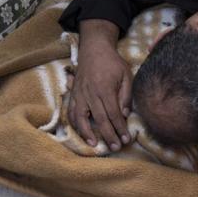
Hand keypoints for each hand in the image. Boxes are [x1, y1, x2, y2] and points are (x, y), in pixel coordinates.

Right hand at [67, 21, 132, 150]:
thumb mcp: (126, 75)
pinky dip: (75, 124)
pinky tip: (81, 133)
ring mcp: (80, 94)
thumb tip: (124, 115)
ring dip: (87, 133)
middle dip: (108, 135)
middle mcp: (90, 93)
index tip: (126, 139)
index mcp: (105, 89)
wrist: (94, 48)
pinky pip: (72, 111)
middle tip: (115, 147)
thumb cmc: (112, 62)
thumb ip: (125, 95)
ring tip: (95, 144)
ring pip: (81, 118)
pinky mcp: (73, 94)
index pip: (113, 114)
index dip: (120, 128)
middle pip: (99, 119)